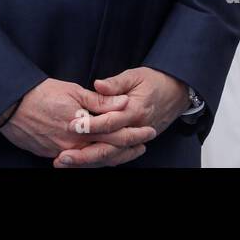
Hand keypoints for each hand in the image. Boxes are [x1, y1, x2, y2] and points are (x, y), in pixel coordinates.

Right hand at [0, 78, 154, 165]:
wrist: (11, 106)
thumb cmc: (42, 94)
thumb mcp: (74, 91)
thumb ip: (100, 101)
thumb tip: (123, 103)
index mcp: (83, 126)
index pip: (115, 133)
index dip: (134, 133)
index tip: (148, 131)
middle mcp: (74, 144)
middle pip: (108, 151)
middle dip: (128, 150)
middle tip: (143, 146)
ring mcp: (62, 152)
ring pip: (94, 160)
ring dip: (113, 156)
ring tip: (128, 152)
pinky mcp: (52, 155)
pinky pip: (78, 161)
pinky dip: (93, 158)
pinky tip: (102, 155)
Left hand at [53, 67, 189, 167]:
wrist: (177, 92)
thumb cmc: (154, 81)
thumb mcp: (135, 75)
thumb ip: (115, 83)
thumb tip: (98, 84)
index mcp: (135, 110)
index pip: (110, 122)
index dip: (90, 125)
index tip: (70, 126)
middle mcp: (136, 128)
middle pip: (109, 147)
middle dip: (84, 154)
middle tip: (63, 157)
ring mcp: (136, 139)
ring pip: (112, 156)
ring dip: (89, 162)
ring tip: (66, 163)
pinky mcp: (135, 143)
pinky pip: (117, 157)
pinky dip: (100, 162)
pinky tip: (83, 164)